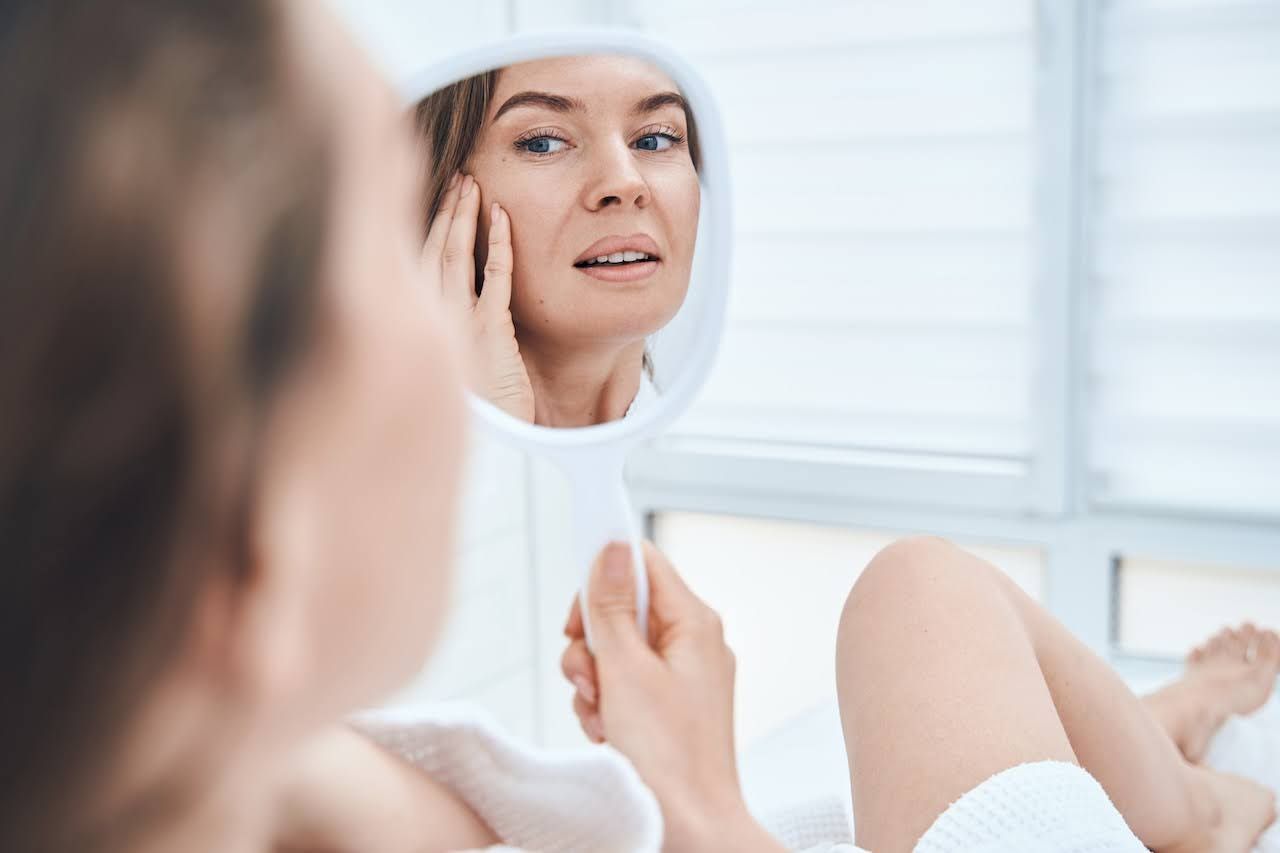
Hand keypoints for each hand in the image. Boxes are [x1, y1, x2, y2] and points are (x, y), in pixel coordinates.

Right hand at [423, 173, 533, 421]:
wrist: (492, 456)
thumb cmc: (478, 418)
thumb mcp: (452, 373)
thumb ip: (442, 338)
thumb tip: (441, 313)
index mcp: (415, 329)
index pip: (411, 265)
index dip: (424, 227)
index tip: (434, 198)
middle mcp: (428, 323)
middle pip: (429, 251)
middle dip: (442, 211)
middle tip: (454, 178)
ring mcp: (458, 326)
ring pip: (456, 257)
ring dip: (464, 217)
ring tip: (471, 184)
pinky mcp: (491, 334)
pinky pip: (496, 278)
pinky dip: (499, 244)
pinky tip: (502, 217)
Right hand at [561, 542, 784, 851]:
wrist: (689, 829)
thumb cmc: (668, 756)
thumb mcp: (625, 669)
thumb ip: (611, 604)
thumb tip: (612, 544)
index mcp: (694, 622)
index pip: (643, 562)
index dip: (602, 578)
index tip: (577, 611)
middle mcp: (692, 643)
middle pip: (622, 608)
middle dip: (591, 642)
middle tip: (588, 675)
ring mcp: (680, 677)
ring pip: (614, 650)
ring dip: (593, 680)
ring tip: (602, 715)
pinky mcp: (667, 707)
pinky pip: (622, 684)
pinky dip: (605, 705)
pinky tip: (608, 733)